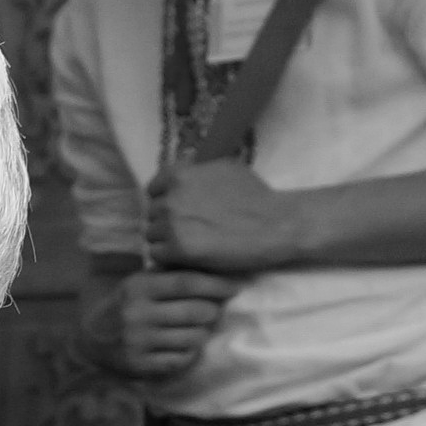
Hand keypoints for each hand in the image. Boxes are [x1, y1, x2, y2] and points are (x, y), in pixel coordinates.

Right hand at [95, 268, 238, 382]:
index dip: (217, 285)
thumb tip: (219, 270)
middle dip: (213, 311)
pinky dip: (189, 353)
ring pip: (195, 338)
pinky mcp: (139, 365)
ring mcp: (137, 342)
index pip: (188, 283)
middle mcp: (137, 314)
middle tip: (212, 311)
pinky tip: (183, 346)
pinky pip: (182, 360)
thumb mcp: (142, 282)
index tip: (234, 288)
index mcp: (138, 287)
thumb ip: (174, 275)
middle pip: (197, 312)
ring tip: (196, 329)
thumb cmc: (128, 304)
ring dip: (203, 333)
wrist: (91, 337)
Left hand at [145, 159, 306, 273]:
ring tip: (189, 243)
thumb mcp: (224, 168)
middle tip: (186, 229)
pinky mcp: (177, 249)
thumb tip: (182, 172)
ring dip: (165, 240)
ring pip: (151, 235)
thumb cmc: (255, 196)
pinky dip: (169, 257)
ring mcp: (172, 224)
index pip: (153, 188)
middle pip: (151, 214)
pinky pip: (157, 255)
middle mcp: (171, 198)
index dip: (163, 199)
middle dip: (164, 221)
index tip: (176, 209)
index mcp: (180, 176)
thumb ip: (197, 172)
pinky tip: (188, 255)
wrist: (273, 224)